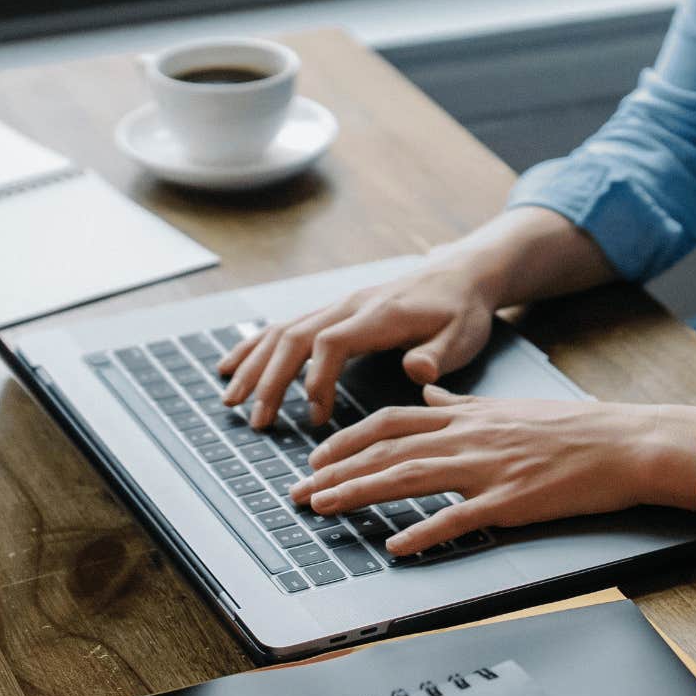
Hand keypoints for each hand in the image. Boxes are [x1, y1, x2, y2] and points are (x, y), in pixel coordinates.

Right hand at [216, 259, 499, 427]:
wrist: (462, 274)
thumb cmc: (462, 310)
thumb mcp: (463, 335)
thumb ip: (438, 355)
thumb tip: (417, 372)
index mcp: (379, 315)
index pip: (331, 342)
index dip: (316, 378)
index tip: (315, 415)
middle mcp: (350, 306)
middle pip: (295, 337)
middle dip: (270, 380)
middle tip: (257, 421)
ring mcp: (338, 307)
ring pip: (284, 331)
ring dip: (255, 366)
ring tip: (232, 400)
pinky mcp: (335, 312)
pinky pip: (287, 327)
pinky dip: (256, 347)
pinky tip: (233, 367)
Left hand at [290, 385, 695, 556]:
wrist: (624, 442)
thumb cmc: (572, 428)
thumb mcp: (507, 406)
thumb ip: (462, 402)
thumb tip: (429, 391)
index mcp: (467, 414)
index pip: (391, 421)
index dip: (347, 439)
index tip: (317, 457)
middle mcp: (468, 436)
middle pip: (387, 451)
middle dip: (336, 471)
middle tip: (298, 492)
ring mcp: (488, 468)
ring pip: (409, 478)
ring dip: (360, 494)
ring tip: (324, 509)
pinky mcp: (511, 501)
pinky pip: (458, 519)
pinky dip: (424, 533)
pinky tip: (396, 548)